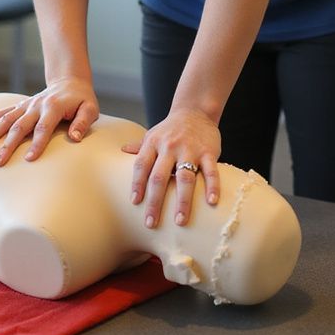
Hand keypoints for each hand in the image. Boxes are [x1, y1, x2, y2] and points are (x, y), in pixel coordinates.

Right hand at [0, 76, 98, 165]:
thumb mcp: (90, 109)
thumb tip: (75, 138)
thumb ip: (83, 122)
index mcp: (54, 107)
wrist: (70, 81)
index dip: (37, 144)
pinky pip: (7, 110)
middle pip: (20, 126)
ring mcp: (28, 104)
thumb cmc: (82, 99)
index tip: (29, 159)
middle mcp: (37, 105)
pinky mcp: (24, 104)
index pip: (43, 128)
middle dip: (8, 145)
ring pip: (8, 118)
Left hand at [122, 109, 220, 228]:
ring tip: (180, 221)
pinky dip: (212, 186)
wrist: (196, 111)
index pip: (141, 165)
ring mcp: (190, 149)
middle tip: (151, 223)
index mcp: (153, 143)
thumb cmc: (171, 129)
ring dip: (182, 201)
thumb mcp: (153, 134)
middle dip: (155, 202)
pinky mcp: (209, 152)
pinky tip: (211, 202)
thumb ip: (140, 146)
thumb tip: (122, 151)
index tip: (135, 203)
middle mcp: (170, 146)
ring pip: (185, 178)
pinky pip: (211, 171)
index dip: (137, 184)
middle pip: (159, 177)